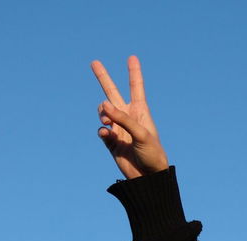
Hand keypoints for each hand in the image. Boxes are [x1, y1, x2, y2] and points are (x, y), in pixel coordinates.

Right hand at [91, 56, 168, 179]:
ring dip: (102, 113)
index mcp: (140, 111)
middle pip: (112, 92)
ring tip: (106, 121)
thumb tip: (103, 105)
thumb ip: (122, 118)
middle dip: (103, 78)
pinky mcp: (111, 142)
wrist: (148, 177)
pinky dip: (102, 131)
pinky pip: (101, 131)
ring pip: (103, 112)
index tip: (132, 57)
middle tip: (94, 62)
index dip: (134, 72)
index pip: (136, 87)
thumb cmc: (152, 153)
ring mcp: (118, 128)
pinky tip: (106, 134)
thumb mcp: (141, 133)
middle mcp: (128, 117)